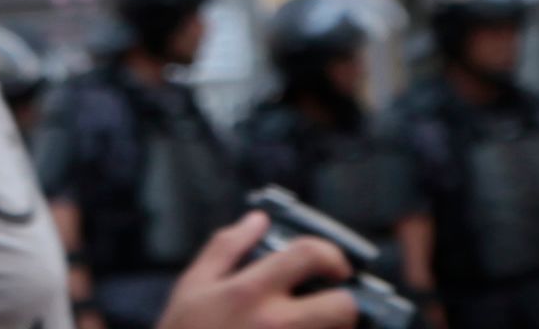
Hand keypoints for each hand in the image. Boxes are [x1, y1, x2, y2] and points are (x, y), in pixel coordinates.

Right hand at [159, 213, 362, 328]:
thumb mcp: (194, 285)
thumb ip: (227, 247)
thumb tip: (258, 220)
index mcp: (249, 291)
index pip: (309, 256)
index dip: (332, 255)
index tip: (334, 266)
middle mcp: (275, 324)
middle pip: (344, 308)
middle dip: (345, 303)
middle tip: (330, 303)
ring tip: (311, 324)